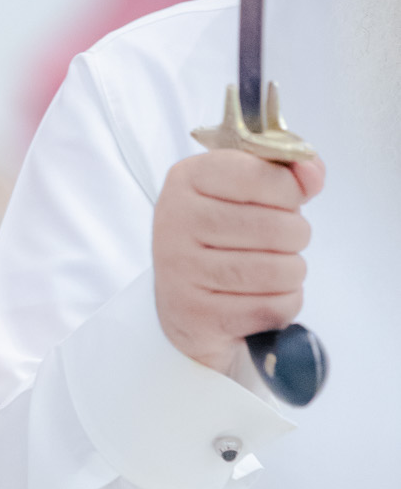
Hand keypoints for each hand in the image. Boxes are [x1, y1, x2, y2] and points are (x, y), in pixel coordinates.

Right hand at [152, 149, 324, 372]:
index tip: (285, 200)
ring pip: (281, 271)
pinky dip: (282, 304)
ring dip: (290, 273)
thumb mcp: (246, 190)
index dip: (290, 190)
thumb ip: (286, 171)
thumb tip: (313, 174)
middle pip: (278, 228)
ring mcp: (182, 273)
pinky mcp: (198, 317)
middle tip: (278, 242)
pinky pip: (274, 307)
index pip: (259, 175)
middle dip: (295, 236)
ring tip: (270, 270)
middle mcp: (176, 223)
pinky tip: (260, 297)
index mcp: (186, 179)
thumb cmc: (223, 237)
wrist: (185, 302)